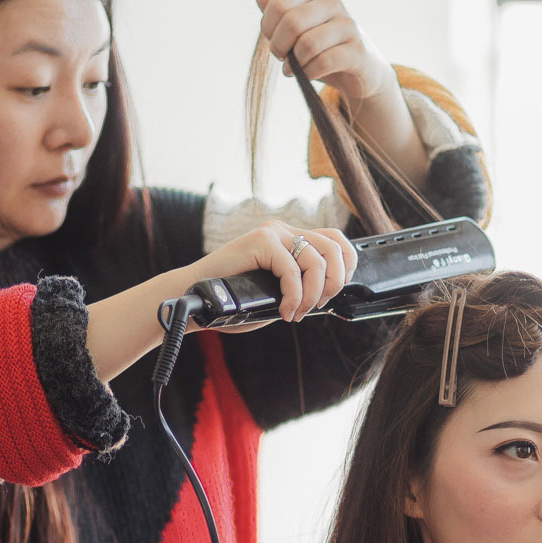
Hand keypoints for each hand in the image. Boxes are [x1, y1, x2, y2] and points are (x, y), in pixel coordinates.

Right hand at [189, 220, 356, 322]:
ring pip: (317, 260)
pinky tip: (285, 311)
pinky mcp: (260, 241)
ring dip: (313, 294)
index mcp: (289, 238)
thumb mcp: (277, 291)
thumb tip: (330, 293)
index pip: (335, 240)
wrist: (195, 298)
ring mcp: (272, 233)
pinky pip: (293, 270)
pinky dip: (295, 296)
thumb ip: (300, 285)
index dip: (346, 266)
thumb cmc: (232, 299)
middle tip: (317, 305)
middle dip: (335, 282)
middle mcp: (283, 230)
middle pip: (334, 247)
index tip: (334, 293)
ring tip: (297, 312)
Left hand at [256, 0, 395, 105]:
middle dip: (280, 47)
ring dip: (295, 63)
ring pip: (308, 44)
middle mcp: (332, 5)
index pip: (279, 4)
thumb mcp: (296, 31)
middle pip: (293, 22)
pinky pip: (325, 61)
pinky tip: (307, 76)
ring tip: (294, 69)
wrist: (358, 72)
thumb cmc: (322, 49)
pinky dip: (310, 72)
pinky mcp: (358, 51)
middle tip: (282, 59)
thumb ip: (278, 13)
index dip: (269, 28)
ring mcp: (348, 26)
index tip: (274, 43)